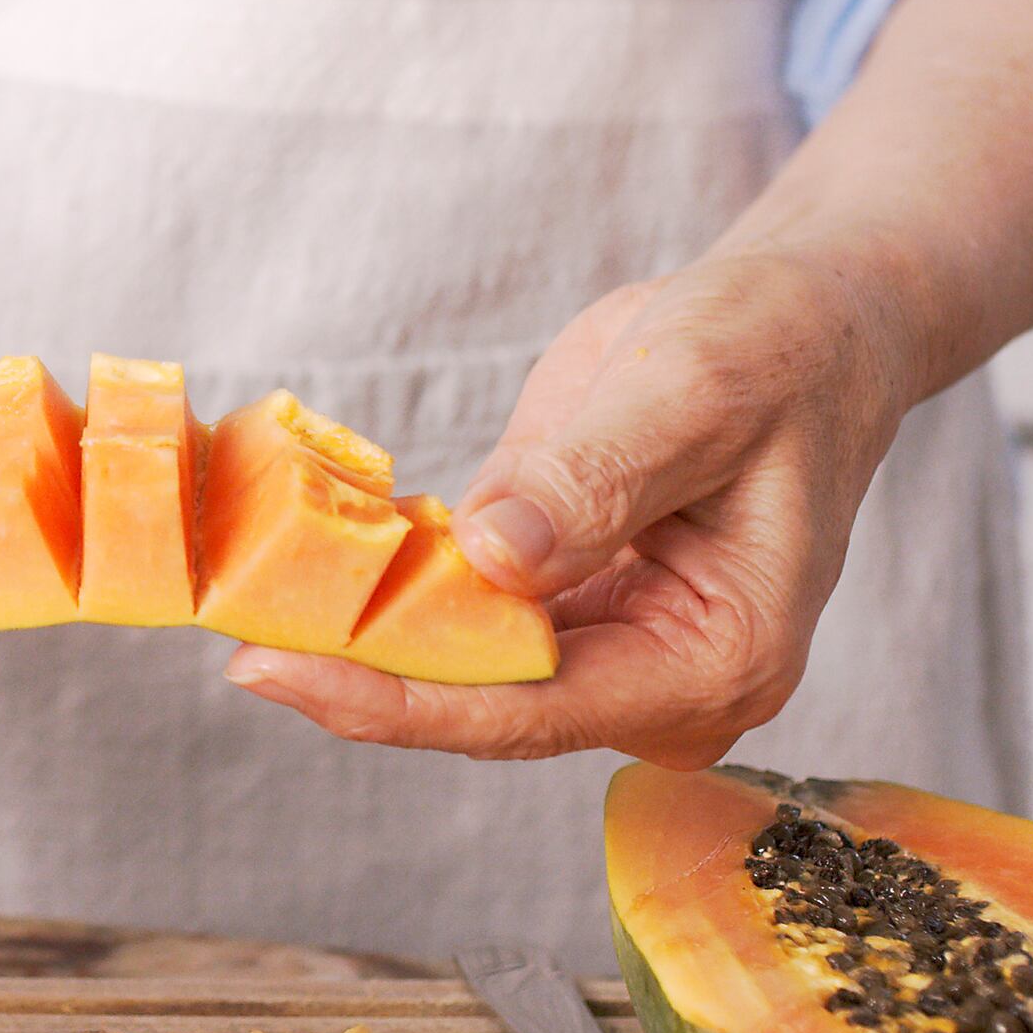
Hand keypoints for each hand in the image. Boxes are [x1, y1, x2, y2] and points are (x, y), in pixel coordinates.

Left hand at [226, 247, 930, 768]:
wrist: (804, 323)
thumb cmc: (776, 347)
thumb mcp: (693, 385)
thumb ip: (594, 476)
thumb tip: (491, 557)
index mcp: (724, 655)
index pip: (533, 709)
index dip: (398, 700)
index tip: (275, 671)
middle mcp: (669, 683)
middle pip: (485, 707)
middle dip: (360, 675)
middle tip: (227, 635)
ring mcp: (618, 658)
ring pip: (463, 672)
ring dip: (358, 637)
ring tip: (238, 597)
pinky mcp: (569, 614)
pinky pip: (463, 621)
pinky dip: (384, 592)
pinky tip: (297, 563)